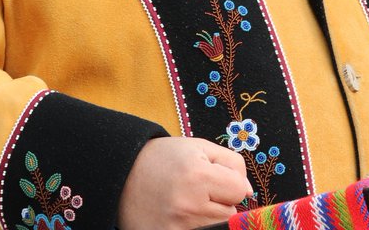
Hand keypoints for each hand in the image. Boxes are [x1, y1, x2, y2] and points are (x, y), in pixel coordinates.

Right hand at [118, 136, 252, 229]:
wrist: (120, 174)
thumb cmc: (163, 158)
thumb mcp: (199, 147)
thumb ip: (232, 164)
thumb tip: (248, 191)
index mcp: (198, 176)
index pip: (239, 190)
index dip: (231, 181)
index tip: (215, 177)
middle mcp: (188, 206)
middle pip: (230, 212)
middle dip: (220, 200)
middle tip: (196, 189)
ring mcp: (176, 228)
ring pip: (216, 226)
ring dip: (207, 215)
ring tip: (186, 201)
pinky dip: (193, 225)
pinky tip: (179, 215)